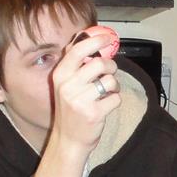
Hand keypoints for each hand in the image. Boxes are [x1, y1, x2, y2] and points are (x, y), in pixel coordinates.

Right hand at [45, 31, 120, 154]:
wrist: (68, 140)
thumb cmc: (70, 109)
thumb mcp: (64, 85)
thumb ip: (73, 63)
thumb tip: (85, 36)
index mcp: (60, 76)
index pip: (77, 50)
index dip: (95, 41)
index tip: (107, 38)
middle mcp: (68, 86)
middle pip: (100, 63)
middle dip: (111, 67)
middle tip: (109, 73)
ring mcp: (81, 100)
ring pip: (110, 81)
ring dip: (114, 85)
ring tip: (107, 92)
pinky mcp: (94, 113)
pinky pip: (116, 98)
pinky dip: (115, 100)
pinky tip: (106, 106)